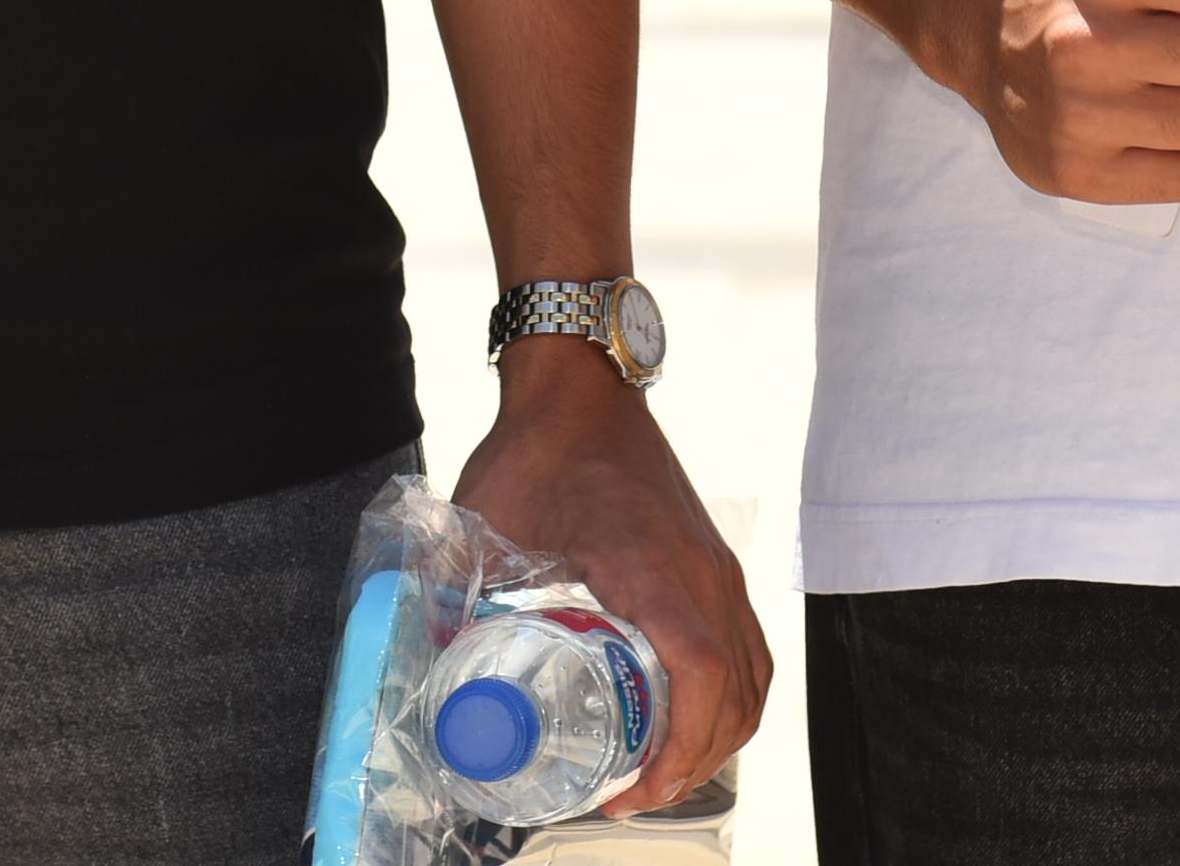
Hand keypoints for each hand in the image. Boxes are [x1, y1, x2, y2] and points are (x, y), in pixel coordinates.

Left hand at [450, 351, 770, 806]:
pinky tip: (688, 715)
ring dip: (719, 735)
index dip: (680, 749)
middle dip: (695, 762)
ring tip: (661, 770)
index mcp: (654, 569)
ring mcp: (716, 566)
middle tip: (633, 795)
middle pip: (738, 694)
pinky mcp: (713, 561)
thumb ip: (454, 596)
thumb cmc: (540, 448)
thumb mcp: (486, 526)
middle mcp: (702, 573)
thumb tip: (426, 668)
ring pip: (753, 674)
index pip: (700, 676)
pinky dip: (732, 695)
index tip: (634, 790)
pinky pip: (748, 644)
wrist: (582, 384)